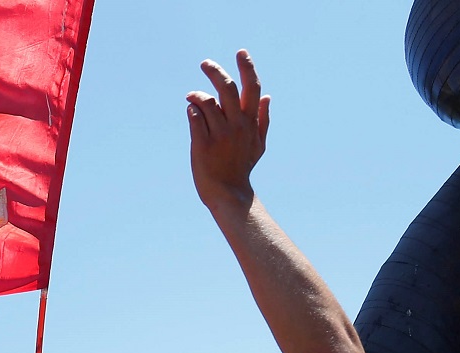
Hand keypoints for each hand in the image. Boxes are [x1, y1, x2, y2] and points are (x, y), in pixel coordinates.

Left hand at [187, 50, 268, 210]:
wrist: (228, 192)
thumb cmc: (242, 167)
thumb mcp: (259, 144)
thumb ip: (263, 120)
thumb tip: (268, 96)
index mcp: (250, 122)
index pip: (252, 88)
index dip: (247, 68)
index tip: (241, 52)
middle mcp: (236, 125)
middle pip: (227, 88)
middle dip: (215, 71)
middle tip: (205, 63)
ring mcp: (219, 135)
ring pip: (207, 102)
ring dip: (197, 95)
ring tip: (191, 97)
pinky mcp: (202, 144)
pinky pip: (194, 118)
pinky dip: (191, 110)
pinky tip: (191, 111)